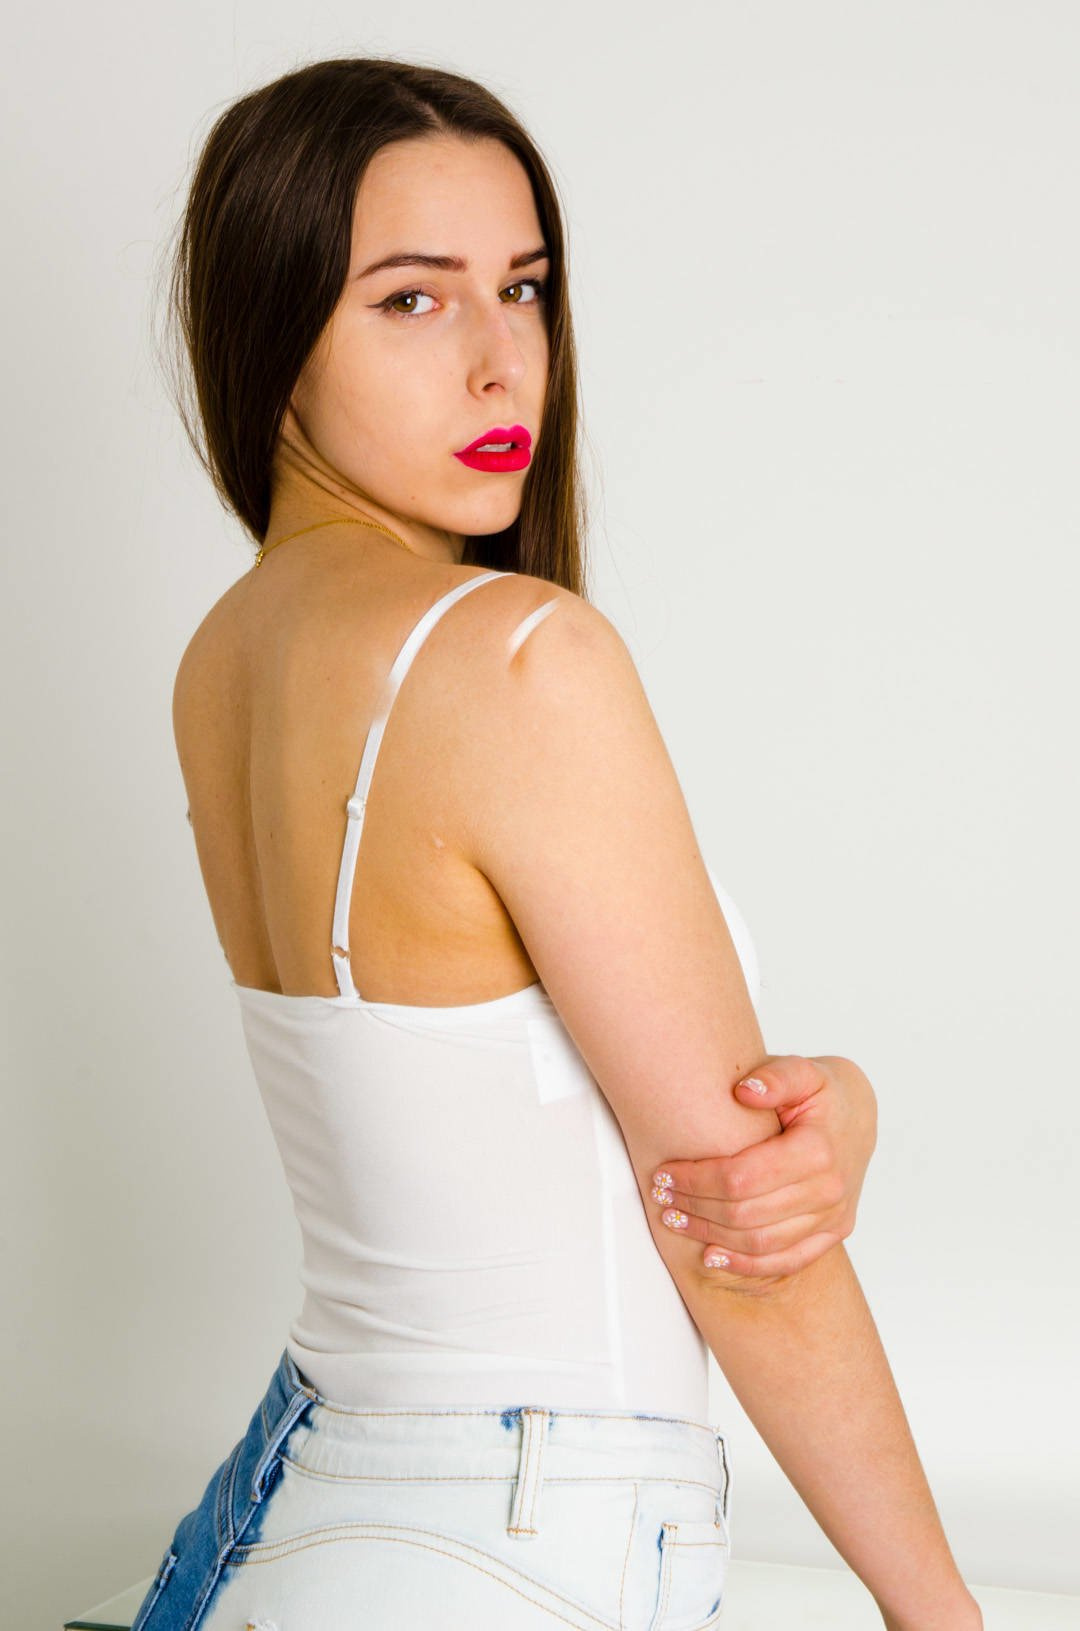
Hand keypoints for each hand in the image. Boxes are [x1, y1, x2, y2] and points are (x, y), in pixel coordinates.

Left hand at [650, 1055, 877, 1277]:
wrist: (858, 1114)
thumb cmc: (821, 1090)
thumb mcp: (802, 1069)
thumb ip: (775, 1076)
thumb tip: (744, 1091)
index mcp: (818, 1150)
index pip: (742, 1177)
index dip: (697, 1179)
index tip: (664, 1172)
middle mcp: (830, 1190)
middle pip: (746, 1213)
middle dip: (695, 1207)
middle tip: (661, 1196)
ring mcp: (834, 1217)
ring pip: (761, 1242)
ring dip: (711, 1235)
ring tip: (675, 1219)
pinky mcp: (833, 1233)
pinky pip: (786, 1260)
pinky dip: (746, 1263)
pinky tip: (712, 1255)